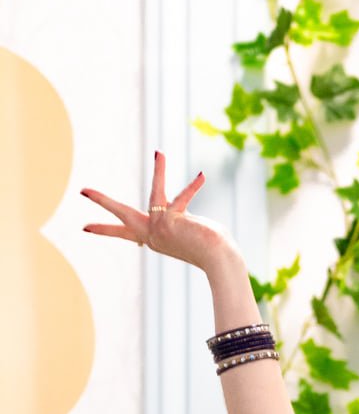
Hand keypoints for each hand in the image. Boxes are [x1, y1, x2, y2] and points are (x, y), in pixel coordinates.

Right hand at [81, 152, 233, 270]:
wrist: (219, 260)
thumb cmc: (208, 247)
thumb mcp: (186, 230)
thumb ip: (176, 216)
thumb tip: (176, 207)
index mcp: (152, 239)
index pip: (125, 233)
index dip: (104, 229)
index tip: (85, 228)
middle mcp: (152, 235)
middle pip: (122, 215)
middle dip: (103, 202)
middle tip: (83, 190)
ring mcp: (160, 228)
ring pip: (158, 193)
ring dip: (160, 172)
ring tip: (160, 153)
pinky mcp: (172, 221)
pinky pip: (184, 197)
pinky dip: (194, 187)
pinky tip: (202, 176)